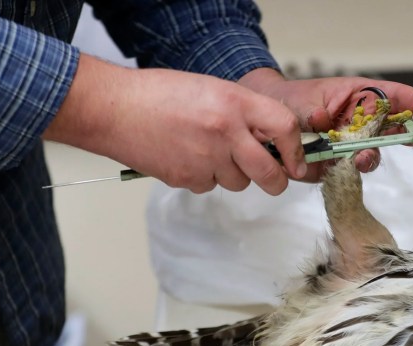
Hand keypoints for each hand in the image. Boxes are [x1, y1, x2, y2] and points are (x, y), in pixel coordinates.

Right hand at [44, 55, 306, 194]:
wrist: (115, 109)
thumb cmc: (161, 94)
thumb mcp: (213, 90)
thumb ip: (244, 114)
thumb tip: (272, 141)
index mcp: (235, 103)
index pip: (285, 128)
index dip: (296, 151)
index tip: (297, 162)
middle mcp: (226, 132)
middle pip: (270, 174)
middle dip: (276, 181)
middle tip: (275, 179)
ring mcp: (206, 158)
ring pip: (239, 183)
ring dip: (233, 174)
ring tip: (208, 151)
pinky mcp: (187, 178)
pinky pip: (210, 187)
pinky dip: (204, 178)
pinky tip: (186, 157)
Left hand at [239, 68, 412, 181]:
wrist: (266, 126)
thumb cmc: (291, 103)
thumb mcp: (305, 100)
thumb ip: (316, 111)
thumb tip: (323, 119)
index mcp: (357, 97)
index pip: (389, 95)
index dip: (409, 101)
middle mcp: (358, 123)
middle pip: (388, 129)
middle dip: (401, 135)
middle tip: (412, 138)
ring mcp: (349, 146)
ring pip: (370, 154)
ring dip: (370, 156)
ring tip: (362, 156)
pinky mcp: (336, 168)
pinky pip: (348, 173)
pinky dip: (349, 174)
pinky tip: (346, 169)